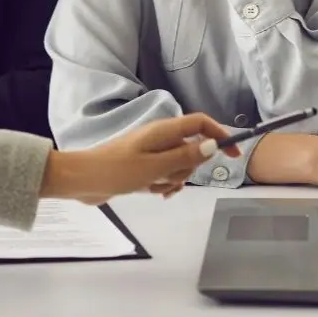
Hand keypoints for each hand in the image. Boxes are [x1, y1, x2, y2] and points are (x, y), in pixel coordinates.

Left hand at [40, 113, 239, 205]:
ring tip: (156, 187)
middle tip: (170, 178)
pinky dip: (164, 184)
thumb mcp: (155, 167)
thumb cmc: (117, 170)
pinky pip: (165, 174)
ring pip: (179, 164)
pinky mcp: (142, 165)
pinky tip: (154, 193)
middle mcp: (158, 138)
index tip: (233, 155)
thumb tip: (211, 146)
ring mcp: (150, 151)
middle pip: (192, 148)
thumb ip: (184, 156)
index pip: (199, 123)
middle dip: (189, 167)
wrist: (83, 180)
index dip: (220, 134)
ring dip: (174, 179)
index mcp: (162, 131)